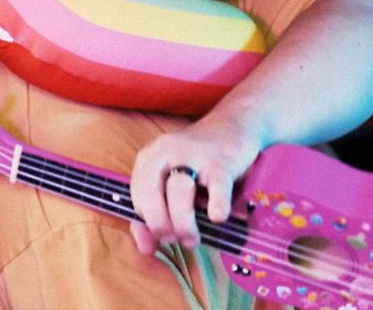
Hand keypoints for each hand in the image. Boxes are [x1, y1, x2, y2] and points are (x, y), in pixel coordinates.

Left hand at [127, 113, 263, 252]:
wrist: (235, 124)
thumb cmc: (200, 160)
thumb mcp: (172, 179)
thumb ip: (154, 212)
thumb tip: (145, 249)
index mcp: (149, 157)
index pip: (137, 197)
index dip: (147, 223)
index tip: (162, 238)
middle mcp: (166, 152)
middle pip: (152, 195)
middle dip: (162, 226)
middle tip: (178, 240)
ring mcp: (194, 154)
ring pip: (178, 192)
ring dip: (184, 223)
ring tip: (193, 238)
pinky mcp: (222, 161)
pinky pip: (216, 187)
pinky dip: (216, 205)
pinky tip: (217, 218)